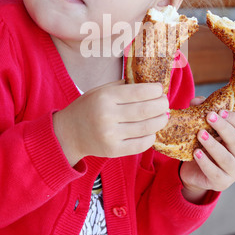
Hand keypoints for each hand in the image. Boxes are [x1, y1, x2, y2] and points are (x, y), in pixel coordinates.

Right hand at [53, 80, 168, 165]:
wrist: (69, 133)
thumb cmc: (88, 108)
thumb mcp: (100, 90)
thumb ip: (122, 86)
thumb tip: (148, 84)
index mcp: (105, 97)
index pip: (138, 92)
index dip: (154, 90)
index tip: (160, 89)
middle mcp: (107, 116)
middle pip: (145, 110)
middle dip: (161, 105)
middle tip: (165, 102)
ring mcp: (110, 135)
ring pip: (146, 128)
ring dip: (160, 121)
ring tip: (163, 116)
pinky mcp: (113, 150)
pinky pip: (140, 145)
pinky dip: (151, 137)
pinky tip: (152, 131)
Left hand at [180, 96, 234, 202]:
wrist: (195, 171)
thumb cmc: (204, 144)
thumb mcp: (203, 127)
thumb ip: (201, 112)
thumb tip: (196, 100)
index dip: (234, 119)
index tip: (220, 111)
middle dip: (223, 128)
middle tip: (209, 117)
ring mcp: (234, 170)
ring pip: (226, 158)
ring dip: (213, 145)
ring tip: (200, 134)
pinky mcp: (222, 182)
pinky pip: (215, 173)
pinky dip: (205, 163)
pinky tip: (196, 153)